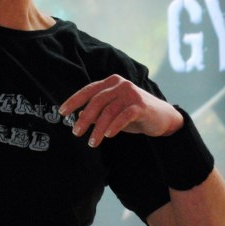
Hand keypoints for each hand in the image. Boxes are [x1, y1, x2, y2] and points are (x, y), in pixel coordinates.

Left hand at [60, 75, 183, 147]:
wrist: (162, 117)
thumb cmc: (134, 114)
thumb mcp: (113, 112)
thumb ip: (98, 112)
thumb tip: (78, 117)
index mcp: (111, 82)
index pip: (89, 90)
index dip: (74, 100)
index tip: (62, 112)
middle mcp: (120, 84)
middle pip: (97, 100)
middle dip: (85, 117)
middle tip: (76, 132)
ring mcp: (131, 94)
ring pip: (109, 111)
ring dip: (98, 128)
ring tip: (92, 142)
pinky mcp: (141, 105)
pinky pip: (123, 116)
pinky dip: (114, 126)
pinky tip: (108, 136)